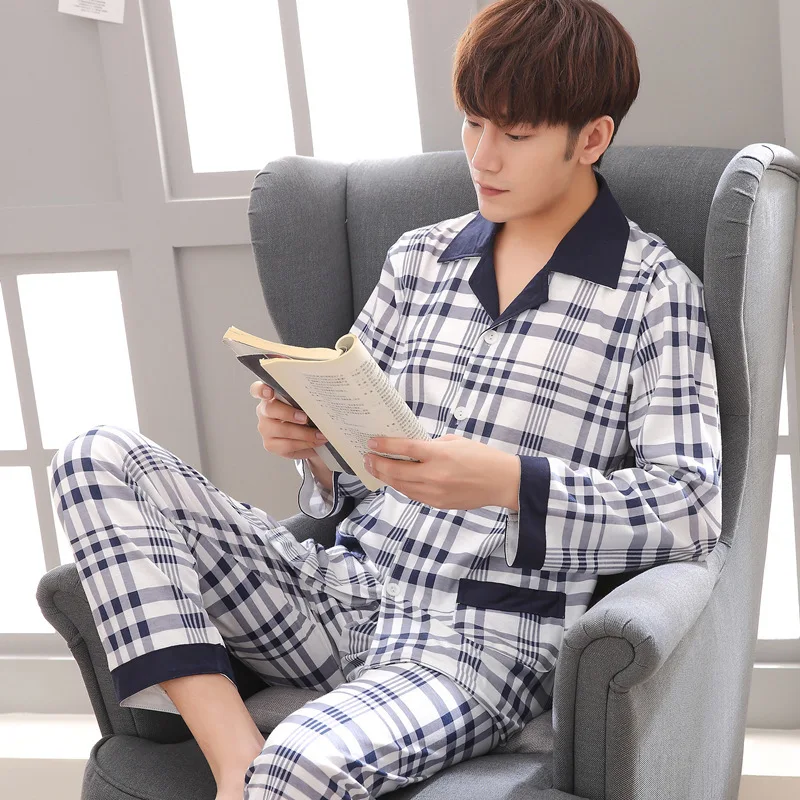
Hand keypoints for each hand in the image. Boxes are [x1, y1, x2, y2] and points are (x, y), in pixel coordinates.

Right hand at [249, 381, 327, 461]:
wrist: (308, 437)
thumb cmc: (305, 414)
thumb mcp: (305, 403)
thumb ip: (305, 398)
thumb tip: (319, 397)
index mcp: (270, 396)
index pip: (257, 389)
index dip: (261, 390)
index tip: (269, 392)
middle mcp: (264, 411)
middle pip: (270, 409)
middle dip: (289, 413)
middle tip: (305, 418)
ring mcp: (265, 428)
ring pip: (281, 430)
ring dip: (304, 433)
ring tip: (320, 434)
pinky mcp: (270, 445)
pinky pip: (287, 445)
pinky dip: (305, 443)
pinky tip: (316, 442)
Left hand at [364, 433, 519, 510]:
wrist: (501, 482)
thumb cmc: (481, 457)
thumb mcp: (455, 442)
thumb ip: (431, 445)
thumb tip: (411, 449)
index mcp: (439, 455)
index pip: (405, 449)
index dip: (385, 446)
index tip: (372, 442)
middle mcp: (434, 475)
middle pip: (397, 471)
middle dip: (378, 464)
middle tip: (367, 458)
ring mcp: (435, 492)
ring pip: (401, 486)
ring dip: (385, 477)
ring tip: (375, 469)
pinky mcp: (438, 504)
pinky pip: (413, 495)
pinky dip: (401, 487)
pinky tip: (394, 480)